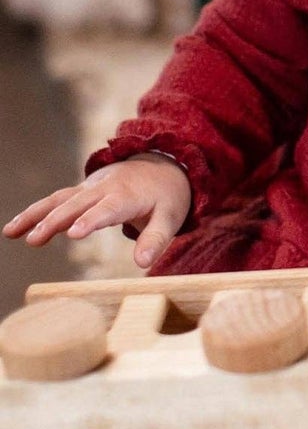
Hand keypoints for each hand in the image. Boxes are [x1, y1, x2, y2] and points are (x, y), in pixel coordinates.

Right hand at [2, 154, 191, 269]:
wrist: (164, 165)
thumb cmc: (166, 196)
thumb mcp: (170, 217)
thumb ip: (156, 239)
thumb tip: (143, 263)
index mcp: (129, 195)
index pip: (109, 208)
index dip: (91, 219)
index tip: (73, 233)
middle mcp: (106, 188)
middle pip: (78, 203)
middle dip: (55, 220)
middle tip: (35, 240)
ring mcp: (91, 187)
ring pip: (60, 198)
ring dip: (36, 214)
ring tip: (12, 232)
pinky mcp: (81, 190)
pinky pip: (56, 199)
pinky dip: (35, 211)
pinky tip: (14, 228)